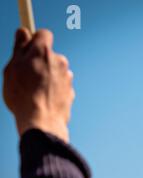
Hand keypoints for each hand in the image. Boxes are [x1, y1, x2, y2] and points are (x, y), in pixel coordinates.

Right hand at [3, 28, 74, 142]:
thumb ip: (19, 48)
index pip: (43, 34)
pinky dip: (53, 91)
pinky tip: (43, 101)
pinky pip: (60, 87)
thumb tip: (24, 32)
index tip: (27, 47)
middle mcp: (60, 62)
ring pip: (55, 72)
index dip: (34, 40)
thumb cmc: (23, 94)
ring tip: (33, 92)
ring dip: (46, 78)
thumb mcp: (13, 68)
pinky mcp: (71, 92)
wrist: (42, 121)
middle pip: (49, 55)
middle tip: (25, 75)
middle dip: (39, 62)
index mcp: (44, 52)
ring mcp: (67, 78)